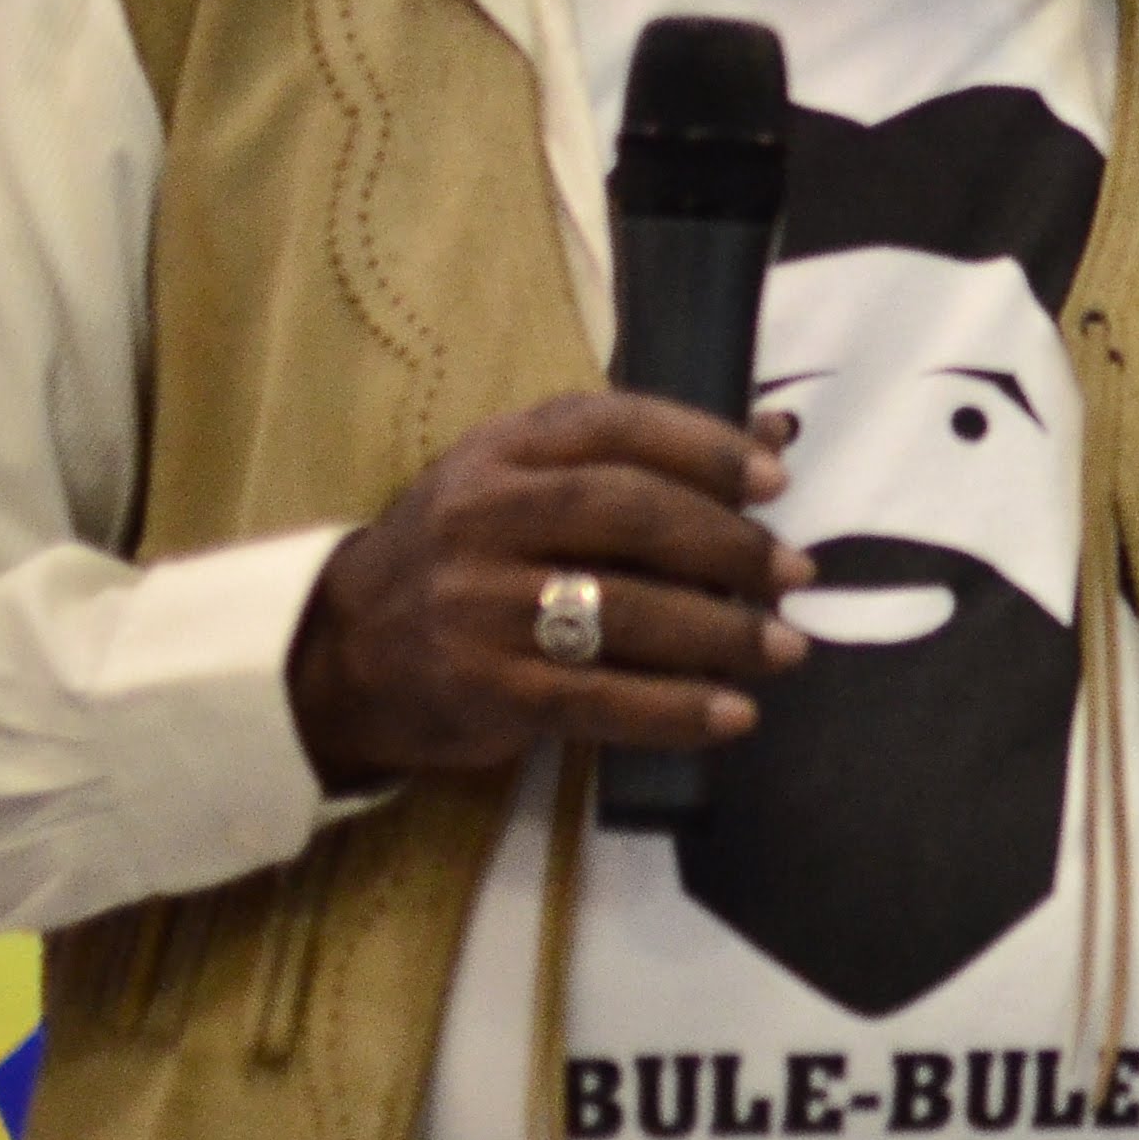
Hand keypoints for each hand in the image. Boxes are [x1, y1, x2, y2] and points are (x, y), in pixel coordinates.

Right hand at [285, 392, 814, 790]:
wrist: (343, 653)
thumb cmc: (467, 555)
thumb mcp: (526, 484)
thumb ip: (640, 461)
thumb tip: (775, 439)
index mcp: (501, 450)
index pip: (615, 425)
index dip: (704, 447)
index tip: (775, 480)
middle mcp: (483, 516)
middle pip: (628, 513)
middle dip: (727, 544)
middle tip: (795, 574)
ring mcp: (478, 604)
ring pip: (624, 609)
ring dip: (722, 632)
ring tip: (786, 647)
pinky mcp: (484, 687)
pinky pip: (599, 698)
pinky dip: (677, 709)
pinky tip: (735, 713)